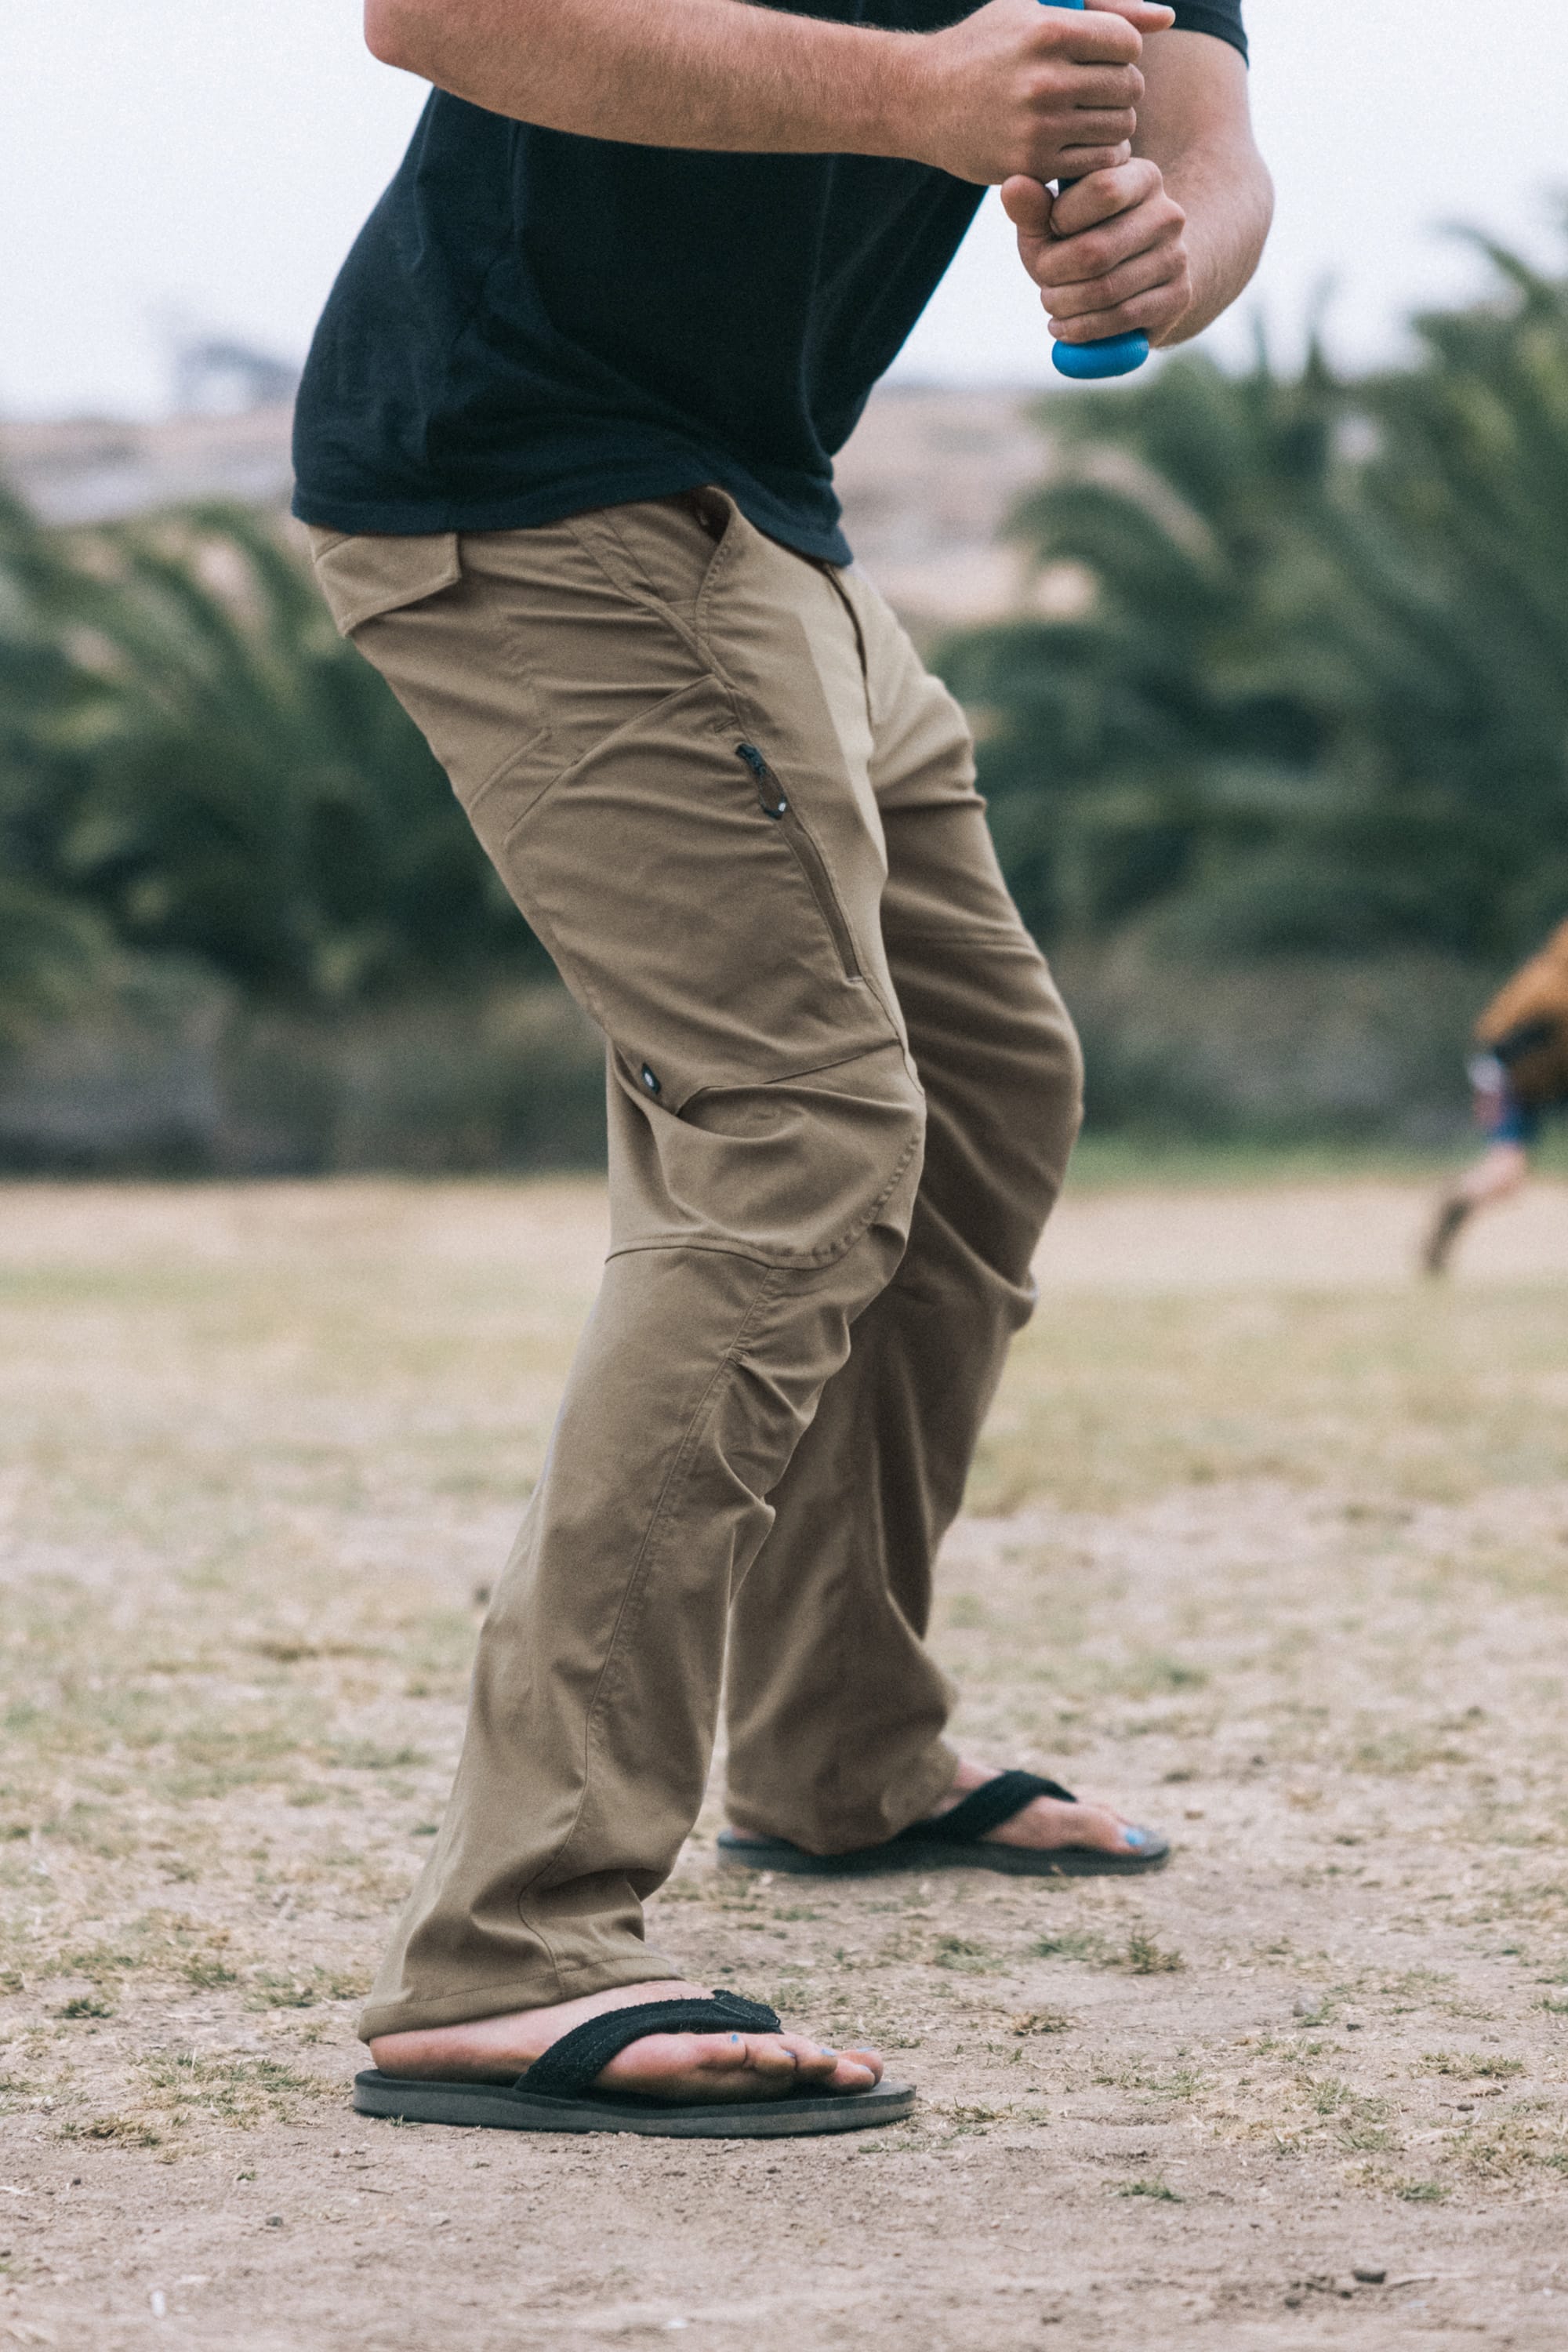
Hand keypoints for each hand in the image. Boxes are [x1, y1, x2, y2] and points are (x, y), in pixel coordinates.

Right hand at [909, 0, 1173, 187]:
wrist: (922, 99)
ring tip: (1087, 117)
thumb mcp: (1036, 6)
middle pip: (1129, 87)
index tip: (1097, 57)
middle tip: (1094, 92)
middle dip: (1119, 88)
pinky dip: (1097, 156)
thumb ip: (1106, 6)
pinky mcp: (1032, 164)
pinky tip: (1077, 144)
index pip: (1128, 43)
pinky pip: (1097, 164)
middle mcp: (1045, 78)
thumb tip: (1167, 18)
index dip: (1121, 50)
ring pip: (1119, 128)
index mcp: (1050, 29)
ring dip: (1112, 124)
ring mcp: (1039, 126)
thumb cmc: (987, 46)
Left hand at [1002, 158, 1192, 348]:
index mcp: (1142, 177)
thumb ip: (1032, 206)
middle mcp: (1167, 214)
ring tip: (1051, 304)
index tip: (1051, 229)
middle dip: (1054, 273)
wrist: (1134, 280)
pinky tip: (1063, 328)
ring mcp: (1176, 257)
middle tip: (1043, 280)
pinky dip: (1082, 330)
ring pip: (1106, 290)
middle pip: (1097, 250)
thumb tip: (1013, 186)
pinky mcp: (1177, 297)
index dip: (1061, 218)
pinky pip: (1121, 318)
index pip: (1102, 189)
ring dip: (1063, 305)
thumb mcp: (1053, 221)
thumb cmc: (1084, 240)